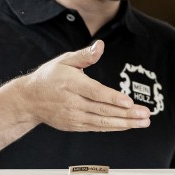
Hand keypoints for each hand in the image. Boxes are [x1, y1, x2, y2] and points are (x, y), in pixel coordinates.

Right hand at [25, 40, 150, 131]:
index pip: (95, 92)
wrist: (29, 100)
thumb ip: (84, 55)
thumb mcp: (64, 60)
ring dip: (125, 123)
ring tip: (143, 122)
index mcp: (71, 84)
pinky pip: (97, 128)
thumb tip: (100, 46)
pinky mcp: (75, 126)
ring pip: (103, 122)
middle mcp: (73, 103)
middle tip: (145, 114)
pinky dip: (114, 128)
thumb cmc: (49, 77)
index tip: (129, 102)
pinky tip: (128, 125)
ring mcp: (74, 117)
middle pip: (103, 110)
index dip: (112, 98)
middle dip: (126, 113)